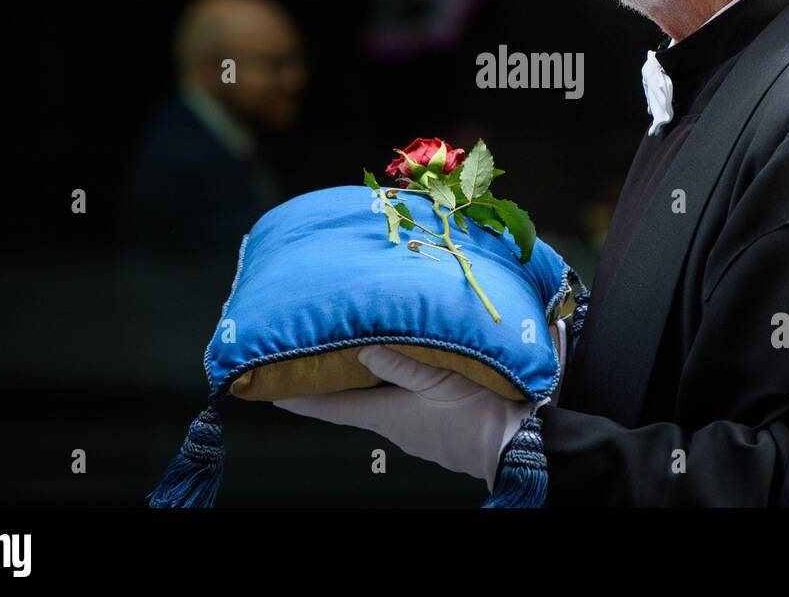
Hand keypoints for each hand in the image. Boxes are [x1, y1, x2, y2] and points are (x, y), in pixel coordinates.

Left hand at [276, 319, 566, 490]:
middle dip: (333, 379)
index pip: (332, 407)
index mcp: (389, 415)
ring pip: (381, 397)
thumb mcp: (442, 381)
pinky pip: (406, 397)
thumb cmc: (480, 413)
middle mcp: (396, 423)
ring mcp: (418, 426)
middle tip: (311, 354)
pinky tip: (403, 361)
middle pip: (354, 400)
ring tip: (354, 346)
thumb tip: (364, 349)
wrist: (520, 443)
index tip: (268, 391)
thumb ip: (403, 364)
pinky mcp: (439, 423)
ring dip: (366, 377)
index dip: (299, 398)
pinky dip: (395, 379)